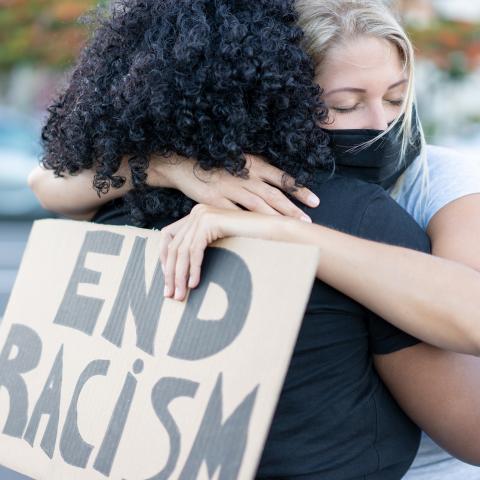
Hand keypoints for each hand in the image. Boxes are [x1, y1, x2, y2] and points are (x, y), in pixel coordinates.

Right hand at [149, 154, 318, 221]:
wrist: (183, 164)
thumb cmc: (215, 166)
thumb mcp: (238, 163)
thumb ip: (256, 176)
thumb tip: (276, 192)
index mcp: (252, 164)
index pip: (281, 178)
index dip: (299, 189)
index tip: (316, 201)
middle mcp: (243, 174)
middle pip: (272, 194)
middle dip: (291, 208)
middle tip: (307, 221)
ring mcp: (228, 187)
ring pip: (256, 204)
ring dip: (274, 217)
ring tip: (289, 230)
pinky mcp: (213, 199)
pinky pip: (233, 214)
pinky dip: (246, 224)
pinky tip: (258, 234)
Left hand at [159, 204, 285, 300]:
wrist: (272, 231)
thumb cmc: (250, 241)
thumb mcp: (220, 243)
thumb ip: (202, 247)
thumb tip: (182, 272)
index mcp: (196, 215)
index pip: (167, 236)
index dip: (163, 258)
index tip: (167, 278)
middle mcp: (196, 212)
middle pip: (173, 246)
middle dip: (170, 273)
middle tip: (170, 294)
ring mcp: (202, 215)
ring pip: (182, 251)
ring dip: (179, 276)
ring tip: (181, 295)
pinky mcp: (210, 222)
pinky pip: (195, 251)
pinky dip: (193, 269)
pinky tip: (194, 284)